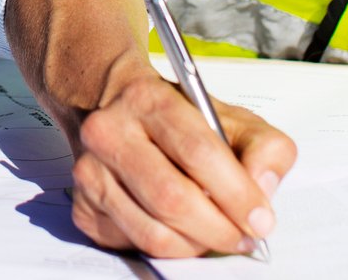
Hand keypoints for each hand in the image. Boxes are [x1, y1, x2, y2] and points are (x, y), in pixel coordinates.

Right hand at [67, 52, 295, 257]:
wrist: (113, 107)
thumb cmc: (178, 119)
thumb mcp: (232, 117)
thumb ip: (265, 147)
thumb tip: (262, 190)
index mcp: (148, 99)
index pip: (198, 152)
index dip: (236, 193)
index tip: (261, 220)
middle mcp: (109, 131)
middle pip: (171, 198)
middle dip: (218, 229)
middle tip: (243, 238)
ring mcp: (90, 171)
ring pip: (152, 232)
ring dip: (195, 246)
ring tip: (216, 236)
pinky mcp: (82, 206)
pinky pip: (132, 244)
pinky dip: (168, 248)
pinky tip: (181, 230)